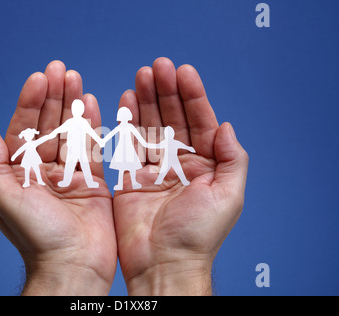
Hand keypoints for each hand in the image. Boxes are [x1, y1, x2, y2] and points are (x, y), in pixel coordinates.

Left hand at [0, 61, 116, 295]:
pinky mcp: (93, 180)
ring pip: (70, 131)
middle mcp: (44, 171)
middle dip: (53, 97)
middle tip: (60, 70)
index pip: (24, 130)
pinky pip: (91, 147)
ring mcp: (69, 174)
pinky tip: (91, 102)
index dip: (30, 103)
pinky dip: (92, 125)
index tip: (39, 79)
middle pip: (48, 125)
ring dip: (72, 104)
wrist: (74, 264)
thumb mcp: (5, 200)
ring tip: (75, 78)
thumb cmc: (38, 237)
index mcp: (21, 174)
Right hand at [113, 58, 248, 295]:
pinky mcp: (132, 178)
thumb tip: (226, 125)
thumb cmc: (198, 234)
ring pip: (151, 126)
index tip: (182, 72)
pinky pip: (130, 144)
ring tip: (142, 76)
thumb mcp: (229, 195)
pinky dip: (128, 122)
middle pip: (173, 119)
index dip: (192, 96)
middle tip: (156, 67)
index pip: (200, 122)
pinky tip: (128, 101)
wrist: (163, 263)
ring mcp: (156, 169)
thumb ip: (233, 158)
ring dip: (147, 100)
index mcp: (207, 165)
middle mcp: (182, 163)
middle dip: (166, 91)